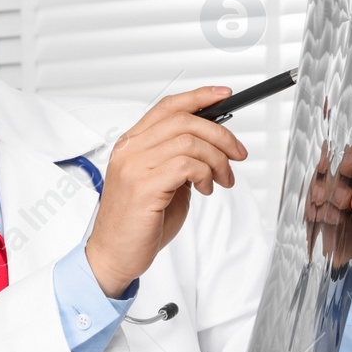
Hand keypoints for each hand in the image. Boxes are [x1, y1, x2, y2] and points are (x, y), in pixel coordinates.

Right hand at [86, 86, 247, 297]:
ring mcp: (134, 167)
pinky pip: (186, 165)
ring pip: (189, 141)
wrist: (114, 255)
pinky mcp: (144, 187)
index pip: (168, 107)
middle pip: (184, 120)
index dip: (199, 96)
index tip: (224, 95)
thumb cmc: (139, 223)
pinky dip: (205, 174)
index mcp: (132, 144)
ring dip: (217, 160)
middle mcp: (130, 150)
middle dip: (220, 135)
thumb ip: (181, 160)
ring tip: (221, 180)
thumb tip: (213, 143)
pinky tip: (205, 188)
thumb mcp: (164, 183)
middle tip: (236, 155)